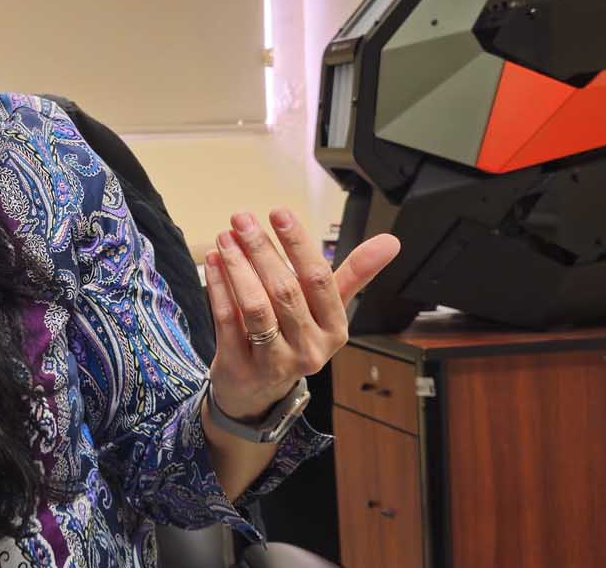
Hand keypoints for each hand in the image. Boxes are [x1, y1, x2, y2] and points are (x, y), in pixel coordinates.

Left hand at [204, 208, 399, 420]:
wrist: (260, 391)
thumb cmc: (296, 337)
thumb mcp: (329, 310)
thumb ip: (355, 274)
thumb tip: (391, 242)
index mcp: (335, 329)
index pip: (319, 280)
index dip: (298, 244)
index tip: (279, 213)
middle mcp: (309, 349)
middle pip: (285, 291)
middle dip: (262, 250)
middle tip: (242, 218)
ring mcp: (275, 362)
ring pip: (256, 307)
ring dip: (238, 267)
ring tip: (226, 237)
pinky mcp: (241, 367)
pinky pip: (228, 320)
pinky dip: (219, 287)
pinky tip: (214, 262)